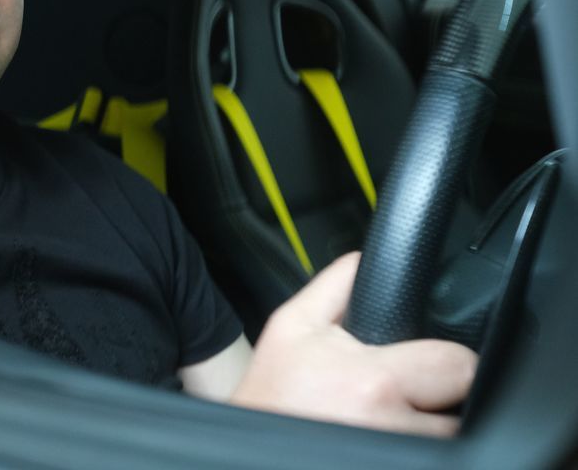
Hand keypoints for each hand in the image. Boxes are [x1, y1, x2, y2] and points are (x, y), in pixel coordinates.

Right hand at [230, 252, 477, 436]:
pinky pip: (428, 457)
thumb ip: (335, 286)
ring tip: (389, 418)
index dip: (449, 360)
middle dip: (439, 399)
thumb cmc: (272, 392)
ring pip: (446, 441)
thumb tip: (363, 260)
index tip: (430, 362)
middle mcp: (390, 425)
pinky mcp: (396, 465)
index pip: (458, 365)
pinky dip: (415, 449)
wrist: (249, 449)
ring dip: (428, 430)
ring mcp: (395, 455)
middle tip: (404, 394)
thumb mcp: (291, 325)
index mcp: (373, 380)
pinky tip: (386, 440)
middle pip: (460, 411)